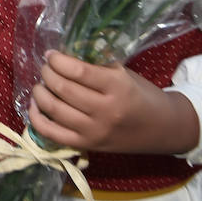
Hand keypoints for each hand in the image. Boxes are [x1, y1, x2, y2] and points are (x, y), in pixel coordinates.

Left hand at [27, 51, 199, 155]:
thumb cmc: (144, 96)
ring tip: (41, 85)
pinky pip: (52, 133)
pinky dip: (37, 118)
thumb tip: (64, 56)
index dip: (57, 60)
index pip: (77, 71)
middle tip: (46, 68)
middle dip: (47, 74)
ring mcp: (95, 131)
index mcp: (117, 87)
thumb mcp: (125, 74)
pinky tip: (36, 106)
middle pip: (62, 89)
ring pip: (54, 110)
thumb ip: (97, 66)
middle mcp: (105, 111)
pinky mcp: (88, 146)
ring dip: (40, 93)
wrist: (165, 129)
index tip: (51, 55)